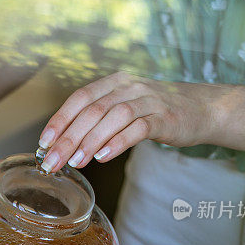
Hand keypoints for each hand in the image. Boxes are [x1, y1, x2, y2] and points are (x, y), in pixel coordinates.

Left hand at [37, 72, 216, 171]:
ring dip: (91, 140)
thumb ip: (98, 119)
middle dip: (69, 137)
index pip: (80, 98)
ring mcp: (149, 101)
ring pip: (113, 117)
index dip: (60, 119)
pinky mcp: (165, 118)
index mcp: (115, 82)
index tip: (44, 142)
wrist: (200, 109)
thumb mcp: (124, 107)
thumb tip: (63, 145)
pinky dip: (118, 142)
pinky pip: (138, 128)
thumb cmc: (155, 112)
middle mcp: (130, 87)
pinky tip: (104, 156)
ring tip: (76, 162)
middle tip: (53, 161)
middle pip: (92, 110)